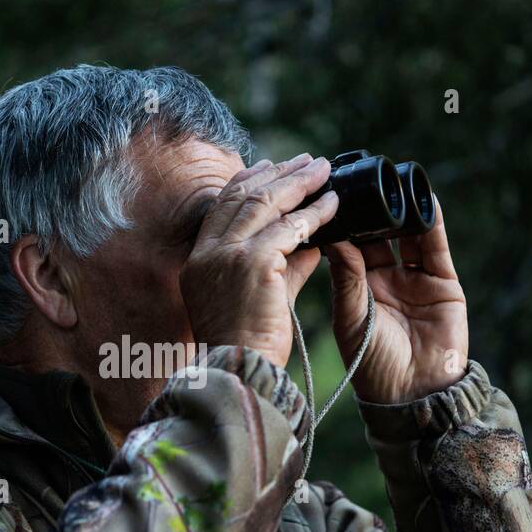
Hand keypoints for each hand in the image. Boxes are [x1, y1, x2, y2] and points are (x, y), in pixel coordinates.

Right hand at [180, 154, 336, 368]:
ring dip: (298, 183)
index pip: (222, 205)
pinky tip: (333, 205)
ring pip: (265, 202)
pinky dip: (314, 213)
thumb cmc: (248, 344)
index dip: (249, 181)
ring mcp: (228, 255)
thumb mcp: (259, 296)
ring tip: (323, 170)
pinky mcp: (253, 263)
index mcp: (199, 260)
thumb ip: (282, 265)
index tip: (273, 168)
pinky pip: (289, 227)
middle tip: (307, 161)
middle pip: (242, 195)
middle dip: (278, 173)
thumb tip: (311, 239)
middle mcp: (207, 252)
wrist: (239, 370)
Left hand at [324, 196, 467, 403]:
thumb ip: (347, 278)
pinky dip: (432, 223)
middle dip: (371, 208)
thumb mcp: (352, 318)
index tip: (329, 195)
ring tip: (394, 181)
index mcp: (355, 287)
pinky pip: (436, 247)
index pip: (347, 245)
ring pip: (407, 235)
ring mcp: (414, 278)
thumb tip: (333, 239)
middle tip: (360, 179)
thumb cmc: (373, 364)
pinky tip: (425, 200)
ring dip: (401, 210)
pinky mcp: (442, 283)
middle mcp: (384, 279)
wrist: (414, 393)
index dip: (341, 222)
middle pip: (377, 233)